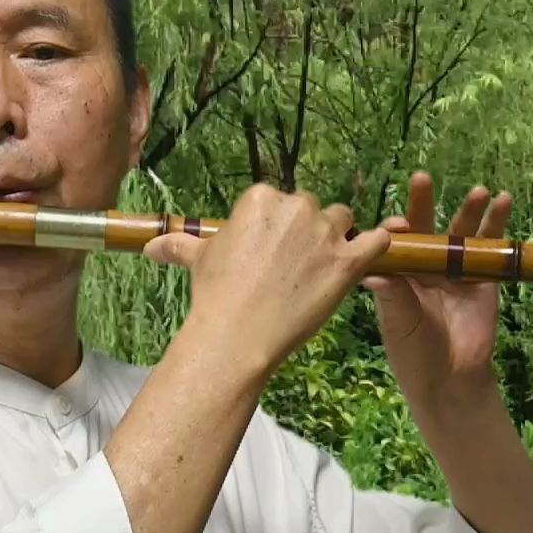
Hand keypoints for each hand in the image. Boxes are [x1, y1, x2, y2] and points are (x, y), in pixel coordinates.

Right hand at [149, 184, 392, 380]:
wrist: (237, 334)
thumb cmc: (216, 295)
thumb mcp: (198, 260)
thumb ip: (180, 246)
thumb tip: (152, 248)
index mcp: (261, 198)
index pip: (281, 201)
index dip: (282, 226)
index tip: (275, 250)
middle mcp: (296, 207)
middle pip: (313, 209)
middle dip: (308, 232)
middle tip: (296, 266)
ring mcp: (325, 233)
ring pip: (343, 221)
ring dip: (338, 239)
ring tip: (324, 269)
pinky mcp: (349, 260)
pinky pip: (378, 240)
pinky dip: (380, 244)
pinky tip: (375, 253)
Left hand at [369, 173, 511, 415]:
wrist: (451, 380)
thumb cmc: (414, 354)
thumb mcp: (399, 325)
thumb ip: (392, 297)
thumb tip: (371, 272)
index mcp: (398, 274)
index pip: (395, 242)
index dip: (396, 229)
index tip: (400, 225)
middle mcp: (426, 267)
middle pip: (426, 227)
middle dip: (424, 202)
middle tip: (422, 178)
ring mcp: (456, 271)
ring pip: (462, 232)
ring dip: (470, 209)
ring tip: (480, 191)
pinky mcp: (484, 279)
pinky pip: (492, 248)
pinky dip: (498, 226)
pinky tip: (503, 203)